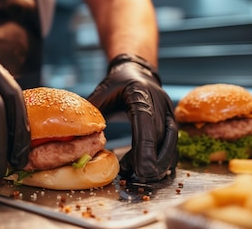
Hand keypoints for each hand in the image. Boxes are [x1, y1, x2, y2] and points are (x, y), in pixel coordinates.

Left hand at [88, 54, 177, 181]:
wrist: (137, 72)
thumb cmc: (117, 83)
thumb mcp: (102, 92)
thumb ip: (92, 112)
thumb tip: (79, 134)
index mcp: (140, 92)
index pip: (146, 122)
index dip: (145, 147)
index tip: (142, 169)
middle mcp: (159, 102)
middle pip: (160, 136)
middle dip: (151, 160)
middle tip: (136, 177)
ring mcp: (168, 111)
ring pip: (171, 142)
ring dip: (160, 163)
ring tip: (142, 176)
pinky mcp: (172, 121)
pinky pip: (172, 143)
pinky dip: (165, 159)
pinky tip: (152, 171)